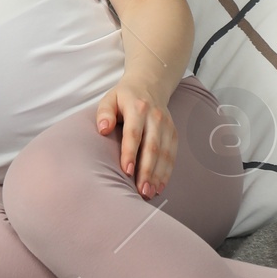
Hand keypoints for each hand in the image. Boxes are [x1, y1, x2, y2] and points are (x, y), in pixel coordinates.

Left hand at [95, 82, 177, 199]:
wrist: (150, 84)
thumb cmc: (124, 97)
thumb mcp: (109, 99)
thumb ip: (104, 113)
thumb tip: (103, 130)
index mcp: (138, 108)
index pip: (134, 133)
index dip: (130, 152)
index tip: (127, 170)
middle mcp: (155, 117)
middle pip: (152, 147)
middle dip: (147, 171)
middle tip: (141, 190)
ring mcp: (166, 126)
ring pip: (165, 153)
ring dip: (158, 175)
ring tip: (149, 193)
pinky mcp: (173, 133)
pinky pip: (172, 155)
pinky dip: (167, 172)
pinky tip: (159, 186)